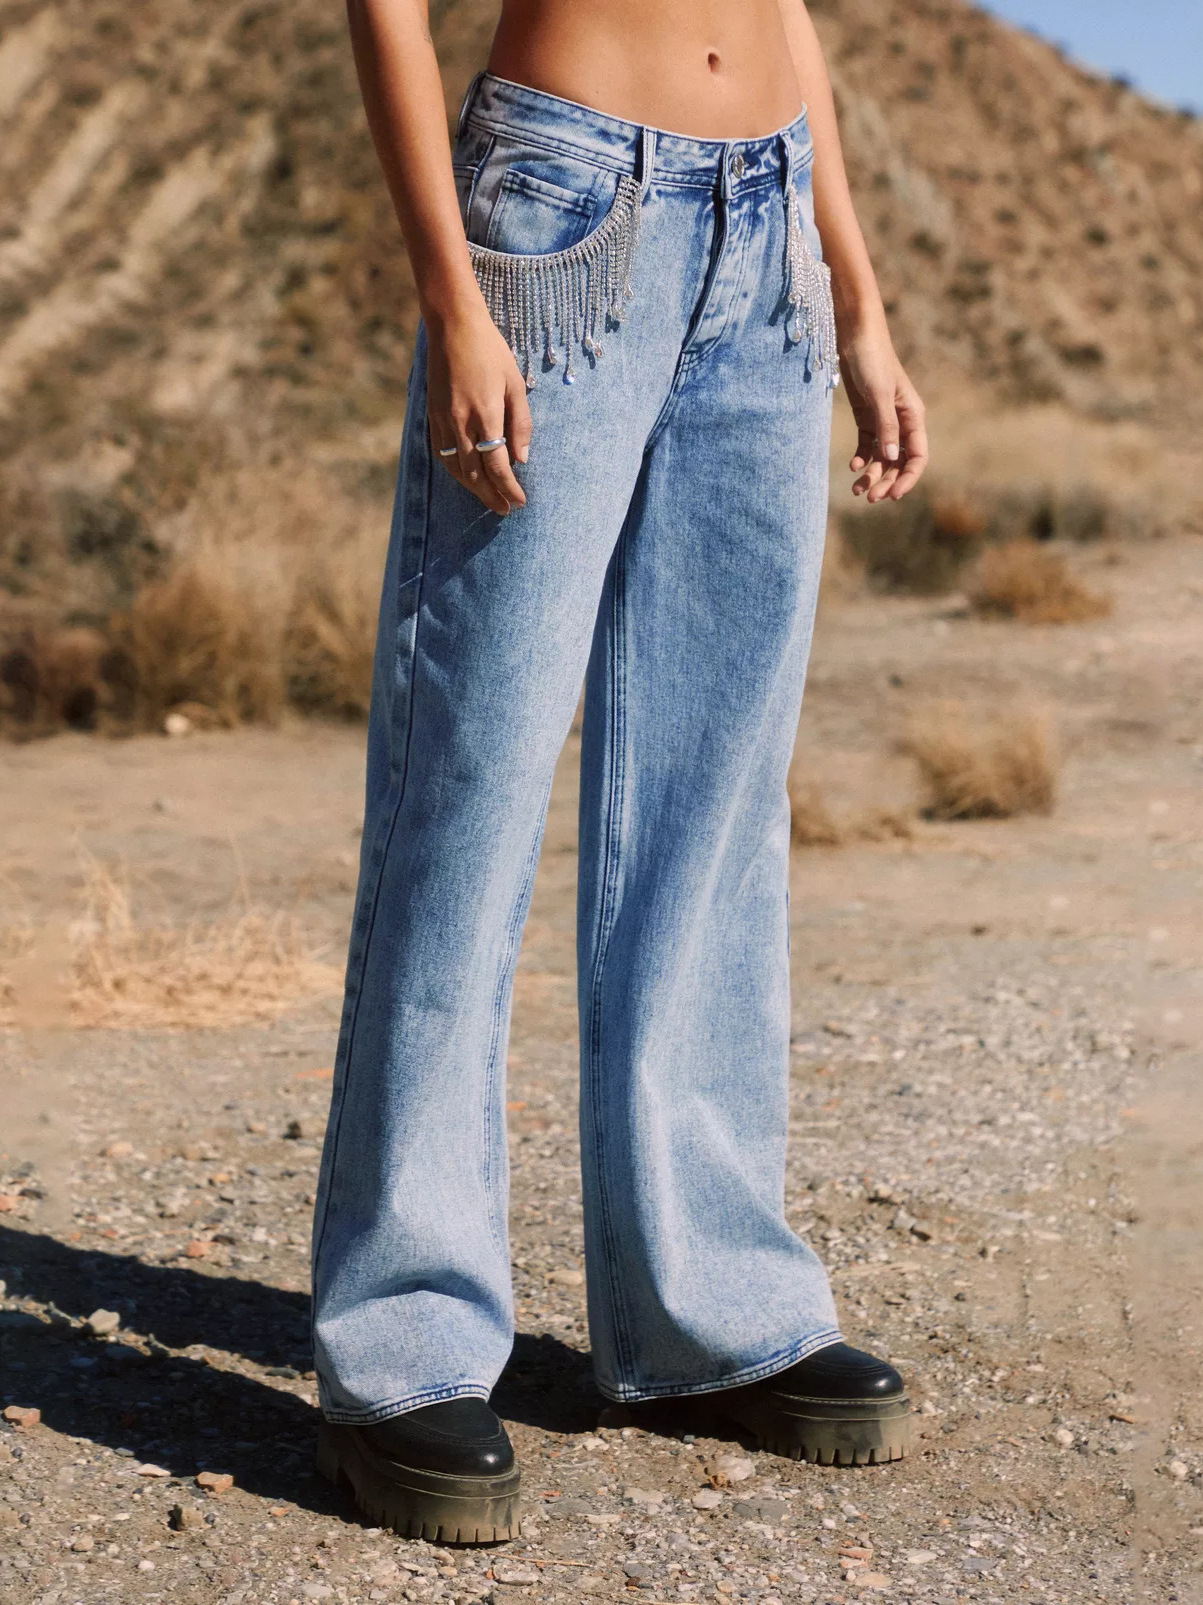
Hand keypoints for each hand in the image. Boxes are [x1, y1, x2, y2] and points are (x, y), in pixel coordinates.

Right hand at [426, 300, 531, 514]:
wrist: (452, 326)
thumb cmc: (490, 351)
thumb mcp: (516, 384)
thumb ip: (521, 423)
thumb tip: (522, 459)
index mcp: (486, 414)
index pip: (497, 465)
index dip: (509, 487)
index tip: (520, 502)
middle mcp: (461, 422)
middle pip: (475, 474)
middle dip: (491, 496)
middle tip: (505, 510)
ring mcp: (442, 419)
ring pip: (456, 467)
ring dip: (472, 488)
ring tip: (488, 498)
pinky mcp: (432, 414)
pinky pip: (442, 453)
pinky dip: (455, 470)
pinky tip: (466, 476)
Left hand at [839, 329, 927, 502]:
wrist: (854, 336)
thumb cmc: (872, 360)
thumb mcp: (879, 395)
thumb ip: (886, 427)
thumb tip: (893, 459)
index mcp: (913, 416)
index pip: (918, 456)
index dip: (908, 478)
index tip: (893, 495)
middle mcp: (902, 421)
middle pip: (899, 461)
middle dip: (887, 481)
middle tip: (870, 498)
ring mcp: (884, 420)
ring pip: (883, 456)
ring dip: (872, 474)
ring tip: (857, 490)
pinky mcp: (866, 416)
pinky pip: (868, 445)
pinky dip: (862, 459)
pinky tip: (853, 468)